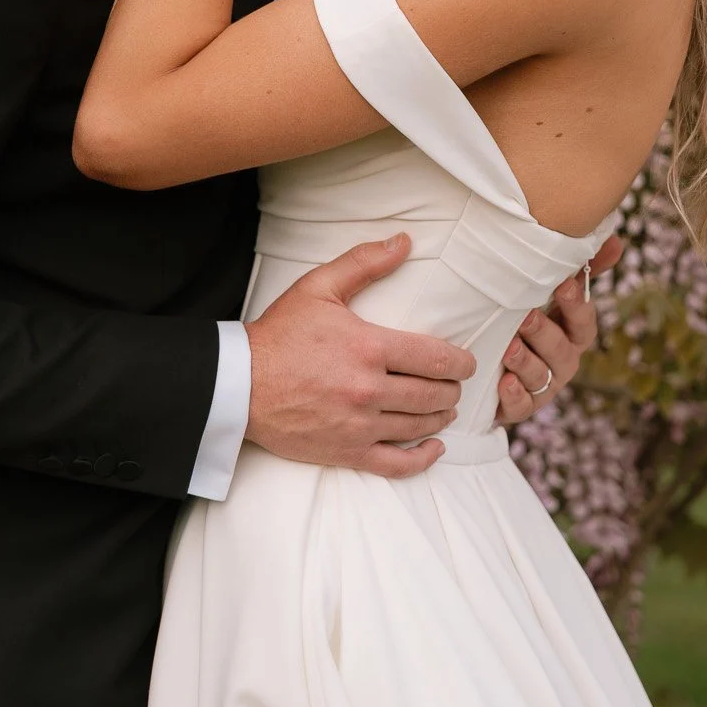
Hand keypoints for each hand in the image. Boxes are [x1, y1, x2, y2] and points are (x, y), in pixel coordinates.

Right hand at [245, 235, 476, 479]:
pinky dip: (423, 459)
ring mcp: (359, 426)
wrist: (239, 384)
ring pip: (419, 426)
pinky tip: (435, 448)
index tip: (467, 362)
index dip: (460, 362)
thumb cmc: (279, 334)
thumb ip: (364, 262)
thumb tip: (404, 241)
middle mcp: (368, 389)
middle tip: (454, 384)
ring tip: (445, 408)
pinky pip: (396, 464)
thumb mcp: (319, 287)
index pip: (433, 358)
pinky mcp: (346, 453)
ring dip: (440, 417)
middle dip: (451, 389)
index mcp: (368, 347)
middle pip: (431, 394)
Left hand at [497, 232, 622, 426]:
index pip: (583, 321)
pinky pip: (522, 406)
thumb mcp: (550, 294)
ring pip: (541, 377)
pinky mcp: (521, 407)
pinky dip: (514, 396)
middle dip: (544, 333)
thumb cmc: (530, 321)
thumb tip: (615, 240)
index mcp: (573, 334)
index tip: (564, 284)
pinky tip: (504, 383)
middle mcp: (563, 361)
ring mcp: (544, 387)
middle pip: (562, 350)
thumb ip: (580, 269)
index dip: (576, 305)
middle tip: (526, 316)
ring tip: (509, 348)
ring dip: (526, 362)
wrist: (493, 366)